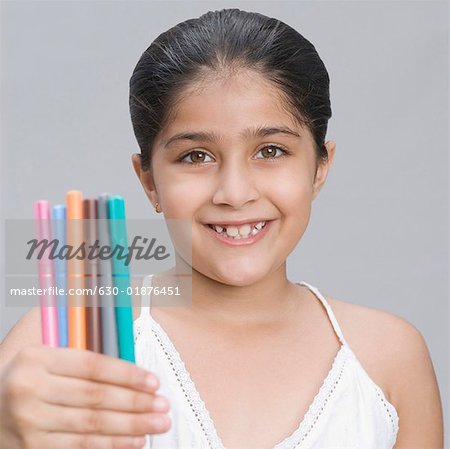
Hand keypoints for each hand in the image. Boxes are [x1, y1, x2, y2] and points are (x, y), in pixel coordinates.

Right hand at [0, 344, 170, 448]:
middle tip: (163, 406)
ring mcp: (28, 423)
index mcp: (38, 359)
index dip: (127, 374)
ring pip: (91, 425)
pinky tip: (132, 442)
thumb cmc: (28, 381)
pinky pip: (79, 448)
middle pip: (96, 397)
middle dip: (136, 403)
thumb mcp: (47, 361)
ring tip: (157, 424)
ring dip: (130, 427)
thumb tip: (133, 375)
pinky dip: (110, 446)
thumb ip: (83, 364)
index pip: (93, 366)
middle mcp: (30, 389)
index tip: (154, 382)